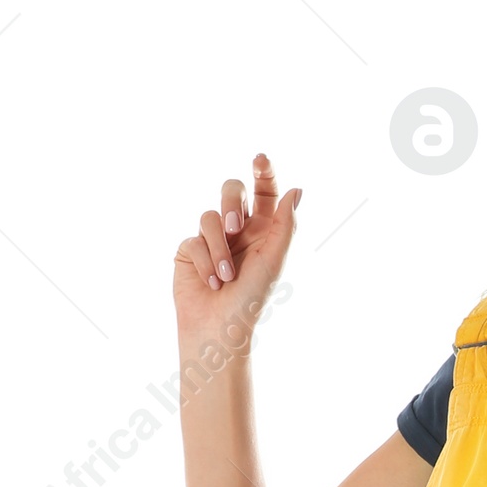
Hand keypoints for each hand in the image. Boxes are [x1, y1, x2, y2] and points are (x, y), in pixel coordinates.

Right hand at [172, 151, 300, 345]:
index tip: (260, 158)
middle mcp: (237, 230)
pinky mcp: (190, 249)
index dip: (263, 172)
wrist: (219, 329)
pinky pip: (195, 239)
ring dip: (219, 248)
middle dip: (232, 204)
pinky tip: (212, 284)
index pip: (264, 191)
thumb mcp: (273, 260)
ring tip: (226, 276)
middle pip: (231, 191)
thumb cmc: (252, 299)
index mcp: (264, 230)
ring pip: (210, 215)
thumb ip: (285, 225)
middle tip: (235, 227)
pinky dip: (206, 262)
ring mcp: (212, 238)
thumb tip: (297, 190)